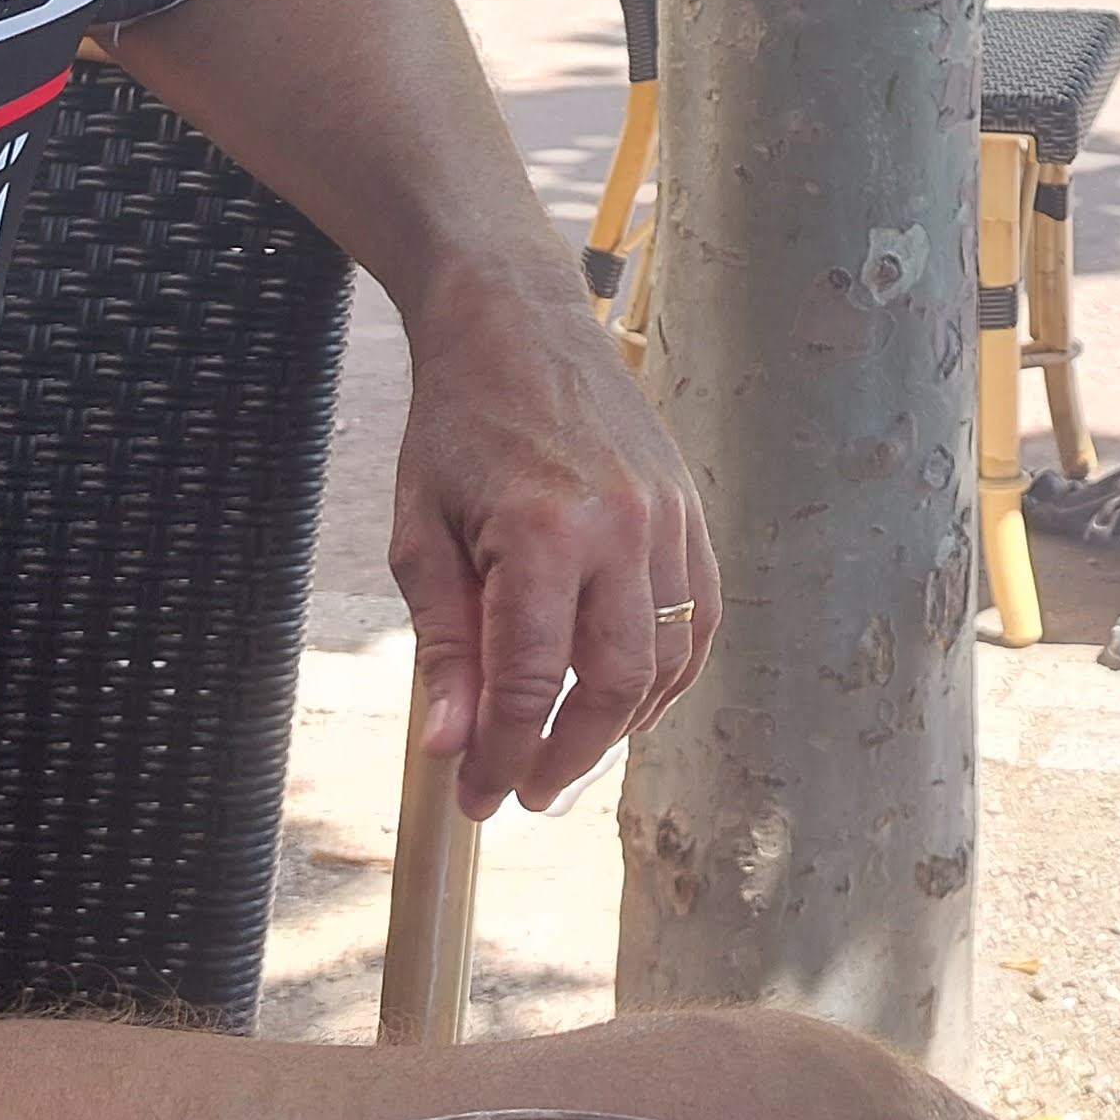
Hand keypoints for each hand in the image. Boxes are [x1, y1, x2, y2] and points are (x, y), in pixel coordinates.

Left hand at [389, 278, 714, 814]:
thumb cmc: (458, 423)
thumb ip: (445, 644)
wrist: (516, 321)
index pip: (530, 682)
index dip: (500, 755)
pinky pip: (698, 617)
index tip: (476, 799)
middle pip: (613, 684)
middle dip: (567, 755)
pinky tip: (627, 697)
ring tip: (569, 750)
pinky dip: (670, 672)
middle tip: (524, 791)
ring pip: (668, 659)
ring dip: (622, 723)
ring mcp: (667, 517)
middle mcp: (620, 527)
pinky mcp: (689, 509)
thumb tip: (451, 745)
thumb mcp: (422, 533)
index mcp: (542, 532)